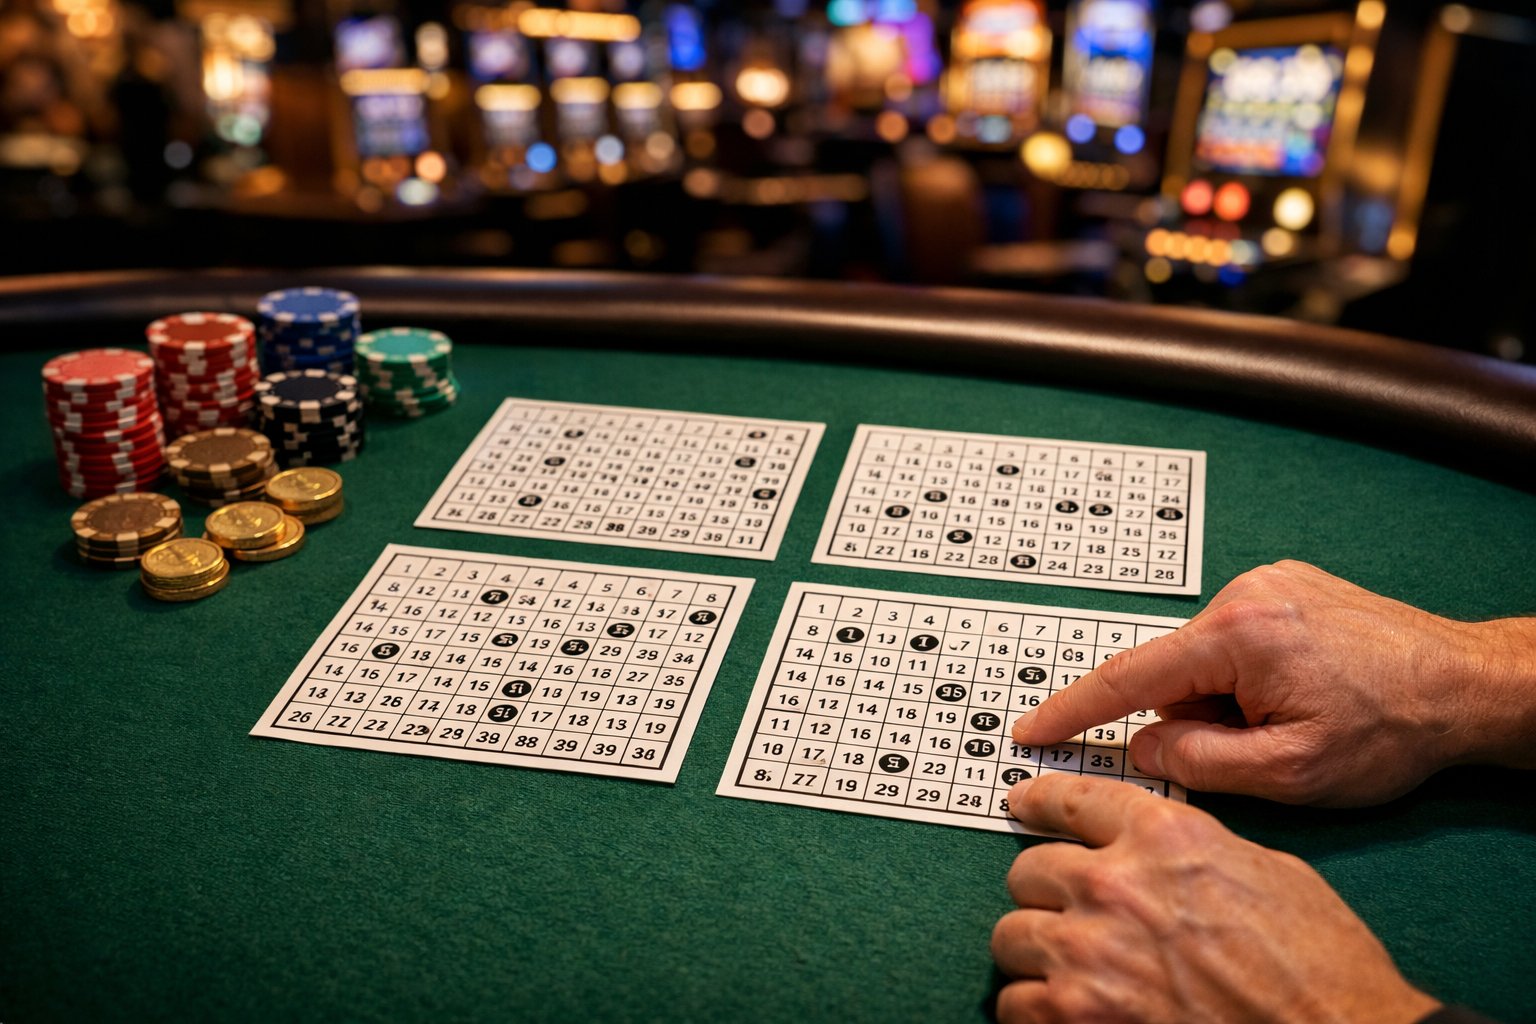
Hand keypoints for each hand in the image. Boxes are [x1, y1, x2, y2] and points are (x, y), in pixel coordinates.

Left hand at [992, 774, 1439, 1023]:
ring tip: (1073, 970)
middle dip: (1049, 894)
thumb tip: (1157, 854)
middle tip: (1072, 915)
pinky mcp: (1076, 1015)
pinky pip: (1016, 1001)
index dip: (1040, 802)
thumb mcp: (1268, 873)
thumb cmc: (1323, 968)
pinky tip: (1068, 1011)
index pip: (1072, 799)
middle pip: (1030, 869)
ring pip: (1011, 935)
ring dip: (1039, 954)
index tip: (1024, 806)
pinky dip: (1036, 1009)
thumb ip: (1196, 850)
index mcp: (1165, 836)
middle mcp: (1115, 884)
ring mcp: (1089, 952)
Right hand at [1011, 560, 1535, 805]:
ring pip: (1204, 660)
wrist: (1470, 685)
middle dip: (1195, 719)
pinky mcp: (1286, 585)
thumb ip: (1199, 763)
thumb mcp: (1290, 773)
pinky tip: (1299, 696)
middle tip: (1259, 750)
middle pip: (1174, 672)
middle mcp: (1244, 592)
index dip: (1073, 710)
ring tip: (1294, 721)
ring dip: (1225, 701)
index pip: (1129, 677)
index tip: (1032, 731)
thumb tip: (1142, 747)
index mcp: (1239, 634)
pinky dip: (1244, 678)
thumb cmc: (1394, 729)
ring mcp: (1267, 582)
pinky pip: (1234, 641)